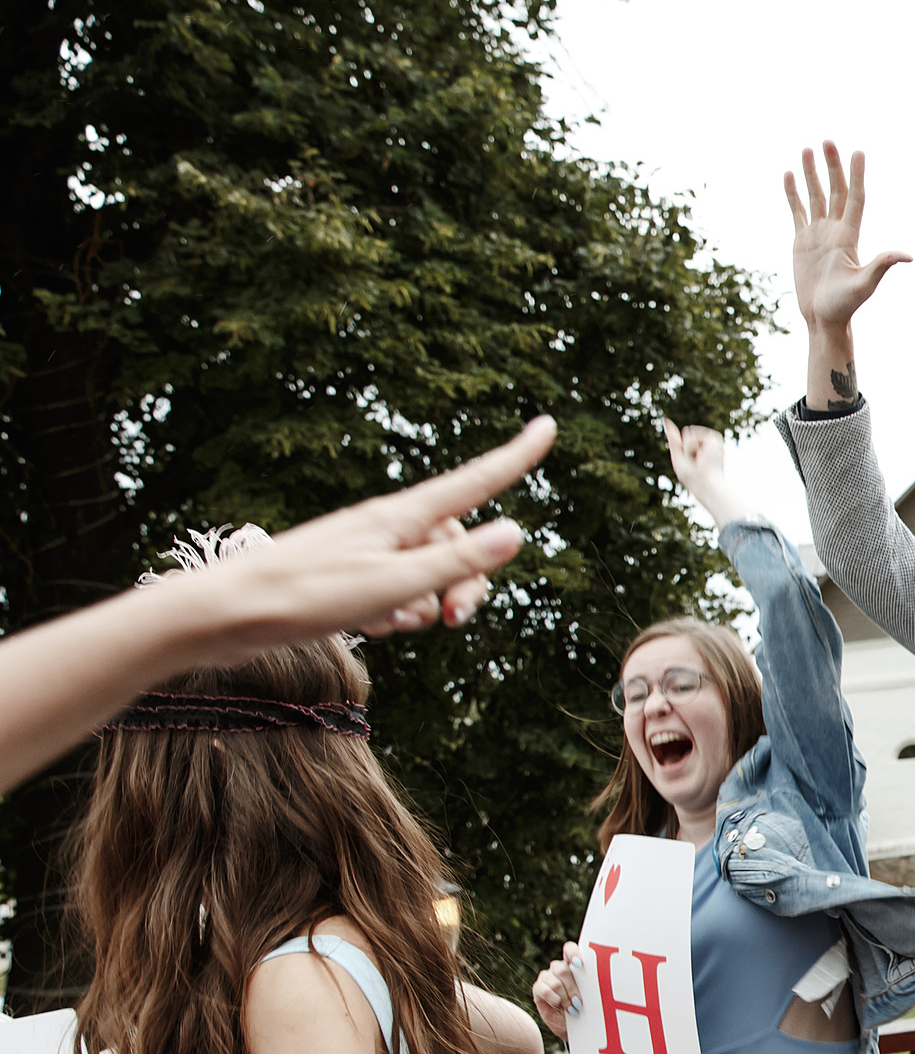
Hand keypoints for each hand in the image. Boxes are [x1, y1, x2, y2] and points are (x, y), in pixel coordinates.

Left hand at [168, 419, 546, 659]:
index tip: (548, 427)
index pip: (475, 482)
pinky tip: (372, 626)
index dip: (515, 457)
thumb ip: (456, 565)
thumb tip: (516, 532)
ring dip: (429, 603)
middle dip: (468, 584)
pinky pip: (396, 591)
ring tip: (398, 624)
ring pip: (428, 573)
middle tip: (455, 621)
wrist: (226, 614)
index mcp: (400, 518)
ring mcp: (366, 550)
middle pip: (458, 545)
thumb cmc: (305, 596)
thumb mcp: (392, 585)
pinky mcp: (348, 576)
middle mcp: (387, 527)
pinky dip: (396, 611)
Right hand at [528, 942, 582, 1042]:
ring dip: (564, 997)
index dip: (573, 953)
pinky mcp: (537, 988)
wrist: (571, 1026)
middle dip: (572, 988)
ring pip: (555, 981)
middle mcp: (558, 968)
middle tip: (579, 1002)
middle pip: (563, 969)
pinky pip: (543, 989)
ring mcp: (546, 977)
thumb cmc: (584, 1008)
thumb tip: (597, 979)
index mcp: (573, 965)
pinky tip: (558, 1004)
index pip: (569, 949)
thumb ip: (590, 983)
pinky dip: (553, 998)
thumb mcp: (590, 995)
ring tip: (571, 1008)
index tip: (579, 965)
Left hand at [661, 420, 752, 524]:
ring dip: (688, 447)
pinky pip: (692, 434)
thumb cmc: (691, 477)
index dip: (682, 450)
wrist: (704, 482)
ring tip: (697, 459)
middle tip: (693, 462)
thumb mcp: (677, 456)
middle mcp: (707, 444)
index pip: (685, 440)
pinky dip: (691, 446)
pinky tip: (701, 455)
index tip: (689, 463)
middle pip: (686, 433)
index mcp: (700, 450)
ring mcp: (711, 441)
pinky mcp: (714, 438)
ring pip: (688, 432)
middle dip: (684, 447)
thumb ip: (673, 439)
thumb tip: (666, 420)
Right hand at [785, 142, 910, 333]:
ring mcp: (818, 234)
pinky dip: (793, 193)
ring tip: (807, 149)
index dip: (857, 176)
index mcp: (850, 236)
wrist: (823, 319)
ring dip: (811, 174)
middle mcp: (835, 230)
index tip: (858, 152)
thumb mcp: (864, 285)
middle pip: (836, 191)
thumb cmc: (845, 306)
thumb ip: (881, 266)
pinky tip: (790, 175)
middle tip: (828, 141)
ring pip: (816, 196)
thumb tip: (908, 256)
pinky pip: (797, 211)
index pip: (855, 198)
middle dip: (832, 166)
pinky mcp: (802, 241)